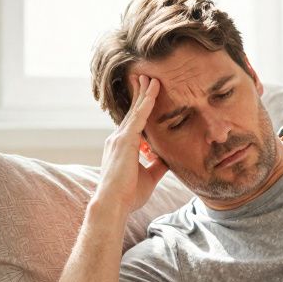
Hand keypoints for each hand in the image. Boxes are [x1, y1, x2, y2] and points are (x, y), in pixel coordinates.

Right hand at [95, 75, 169, 214]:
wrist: (114, 204)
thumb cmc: (129, 194)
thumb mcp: (149, 177)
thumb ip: (158, 165)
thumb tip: (168, 158)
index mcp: (122, 147)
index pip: (134, 123)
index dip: (140, 109)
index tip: (146, 96)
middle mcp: (118, 139)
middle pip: (132, 112)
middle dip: (140, 94)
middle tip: (145, 77)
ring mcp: (119, 139)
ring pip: (135, 111)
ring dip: (144, 94)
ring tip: (151, 78)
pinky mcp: (124, 141)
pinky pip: (138, 118)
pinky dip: (146, 105)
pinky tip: (153, 93)